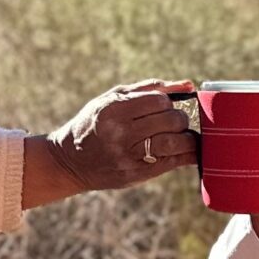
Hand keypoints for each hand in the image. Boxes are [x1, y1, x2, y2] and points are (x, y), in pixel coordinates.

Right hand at [28, 79, 196, 204]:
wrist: (71, 161)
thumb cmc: (95, 123)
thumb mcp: (112, 99)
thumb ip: (148, 89)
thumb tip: (187, 85)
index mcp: (114, 110)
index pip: (159, 101)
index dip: (168, 103)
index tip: (164, 107)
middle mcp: (122, 133)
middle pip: (171, 121)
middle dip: (179, 119)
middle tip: (175, 122)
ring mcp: (130, 155)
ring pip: (175, 143)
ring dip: (187, 138)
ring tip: (181, 136)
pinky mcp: (138, 174)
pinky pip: (173, 162)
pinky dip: (187, 154)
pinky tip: (187, 150)